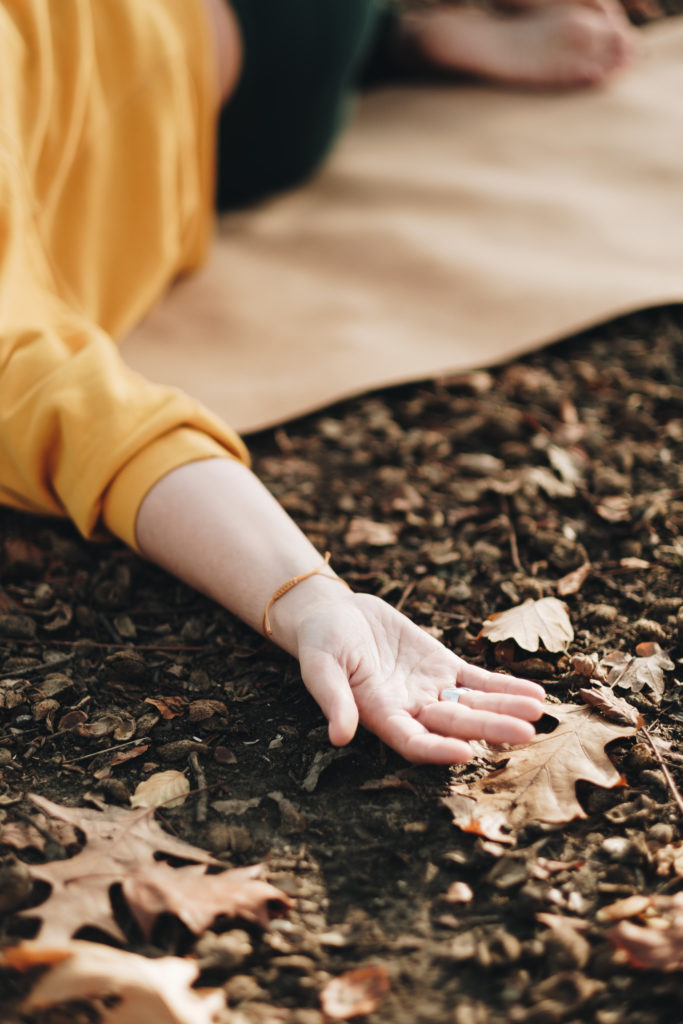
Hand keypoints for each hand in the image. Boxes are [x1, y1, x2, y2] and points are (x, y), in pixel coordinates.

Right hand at [296, 593, 544, 763]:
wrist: (336, 614)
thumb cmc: (320, 642)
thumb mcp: (319, 666)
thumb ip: (332, 699)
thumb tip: (339, 738)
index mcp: (379, 715)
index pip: (412, 741)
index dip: (438, 749)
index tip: (465, 752)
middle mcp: (410, 709)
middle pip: (454, 724)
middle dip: (489, 728)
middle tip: (525, 733)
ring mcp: (430, 689)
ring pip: (473, 704)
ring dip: (505, 709)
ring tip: (538, 712)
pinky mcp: (443, 666)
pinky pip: (478, 681)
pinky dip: (504, 687)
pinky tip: (533, 693)